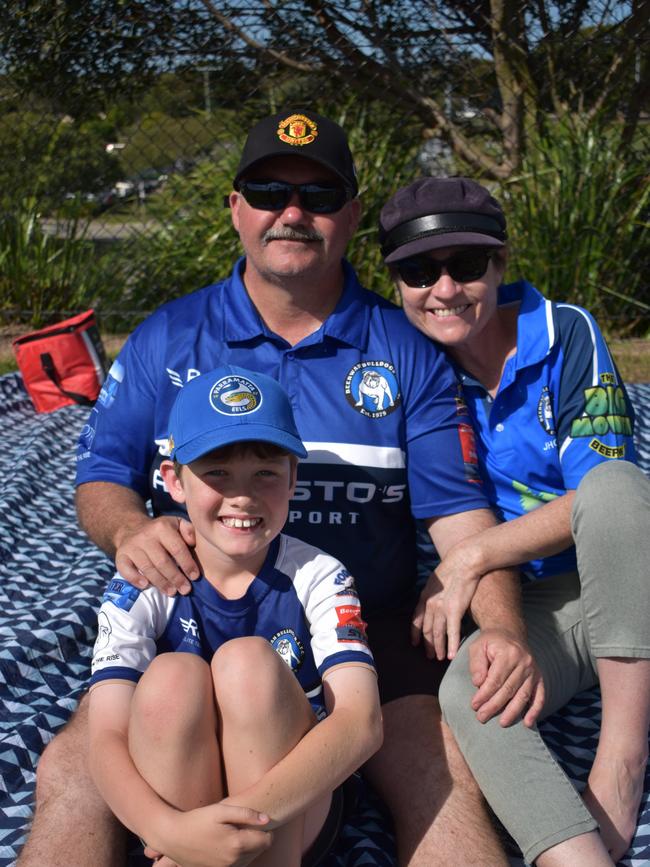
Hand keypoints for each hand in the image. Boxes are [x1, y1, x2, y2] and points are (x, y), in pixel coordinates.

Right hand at [115, 516, 198, 595]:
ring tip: (172, 592)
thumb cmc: (161, 531)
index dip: (187, 564)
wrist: (132, 528)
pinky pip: (126, 569)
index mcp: (162, 527)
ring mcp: (131, 546)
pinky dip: (135, 579)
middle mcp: (145, 536)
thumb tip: (192, 543)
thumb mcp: (177, 523)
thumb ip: (188, 530)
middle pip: (162, 561)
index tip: (195, 577)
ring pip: (147, 568)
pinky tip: (145, 586)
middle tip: (185, 590)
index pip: (177, 548)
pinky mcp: (120, 555)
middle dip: (175, 578)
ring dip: (161, 582)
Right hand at [154, 803, 271, 866]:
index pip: (267, 840)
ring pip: (250, 859)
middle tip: (244, 825)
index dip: (265, 828)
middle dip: (257, 837)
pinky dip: (238, 855)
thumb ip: (246, 814)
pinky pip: (238, 865)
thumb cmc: (197, 820)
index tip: (257, 820)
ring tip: (236, 832)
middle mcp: (234, 861)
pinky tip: (228, 843)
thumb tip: (267, 819)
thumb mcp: (221, 810)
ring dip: (249, 847)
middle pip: (260, 850)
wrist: (173, 837)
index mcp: (237, 844)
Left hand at [411, 548, 481, 660]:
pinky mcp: (455, 611)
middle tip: (430, 656)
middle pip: (426, 629)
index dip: (415, 633)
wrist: (464, 562)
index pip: (416, 619)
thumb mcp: (437, 580)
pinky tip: (452, 656)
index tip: (415, 643)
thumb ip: (434, 593)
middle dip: (427, 644)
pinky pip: (452, 633)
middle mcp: (430, 604)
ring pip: (437, 634)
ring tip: (440, 658)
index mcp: (425, 596)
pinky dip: (452, 645)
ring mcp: (441, 608)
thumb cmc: (454, 569)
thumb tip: (436, 600)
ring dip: (439, 648)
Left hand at [468, 628, 544, 727]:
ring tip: (502, 723)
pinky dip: (535, 710)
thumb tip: (478, 684)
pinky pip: (540, 696)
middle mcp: (524, 662)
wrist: (509, 633)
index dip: (484, 694)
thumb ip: (476, 664)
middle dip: (494, 706)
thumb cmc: (491, 642)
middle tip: (481, 717)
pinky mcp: (539, 677)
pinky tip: (527, 723)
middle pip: (508, 689)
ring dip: (513, 712)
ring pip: (523, 695)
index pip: (495, 679)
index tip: (474, 705)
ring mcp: (533, 670)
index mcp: (508, 653)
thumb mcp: (478, 646)